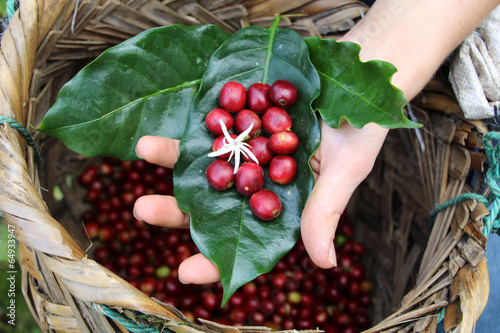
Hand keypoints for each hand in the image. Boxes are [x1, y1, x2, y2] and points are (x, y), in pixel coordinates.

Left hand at [133, 120, 387, 283]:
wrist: (355, 81)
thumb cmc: (359, 130)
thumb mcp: (346, 170)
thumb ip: (326, 211)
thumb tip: (324, 263)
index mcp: (282, 204)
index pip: (246, 240)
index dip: (217, 258)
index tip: (185, 273)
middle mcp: (258, 181)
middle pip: (213, 203)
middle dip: (178, 208)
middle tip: (141, 208)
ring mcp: (247, 150)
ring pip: (205, 163)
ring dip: (173, 160)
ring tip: (143, 148)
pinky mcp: (241, 118)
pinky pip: (211, 125)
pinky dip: (190, 125)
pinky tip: (166, 119)